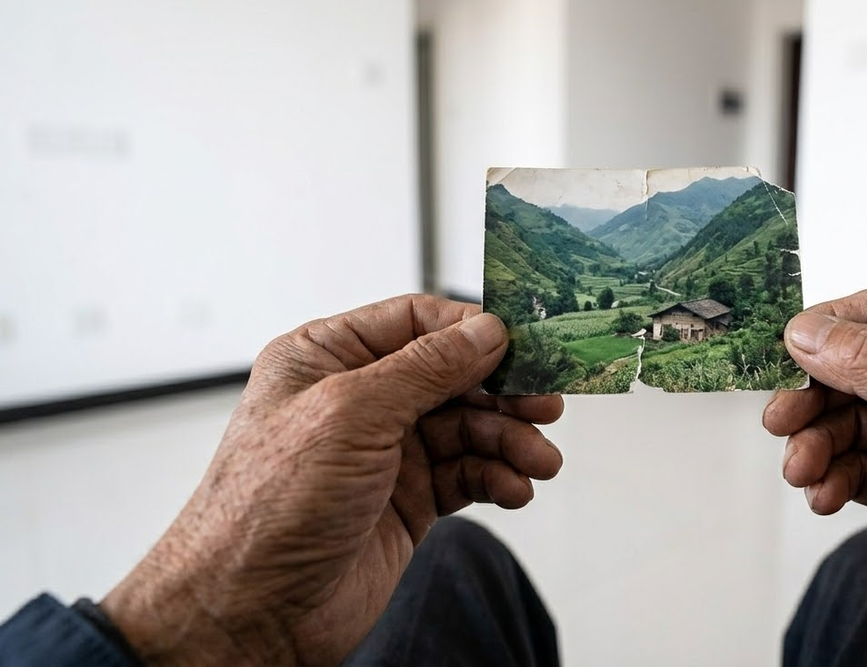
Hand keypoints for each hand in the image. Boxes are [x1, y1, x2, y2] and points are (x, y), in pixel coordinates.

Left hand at [101, 296, 563, 664]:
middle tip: (545, 406)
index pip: (416, 323)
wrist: (252, 612)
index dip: (473, 330)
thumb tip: (485, 333)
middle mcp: (358, 400)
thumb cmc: (268, 509)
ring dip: (510, 441)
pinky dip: (497, 479)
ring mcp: (385, 452)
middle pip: (453, 376)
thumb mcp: (351, 414)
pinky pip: (468, 475)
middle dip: (504, 392)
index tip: (524, 343)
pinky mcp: (407, 500)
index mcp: (327, 359)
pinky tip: (514, 490)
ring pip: (468, 428)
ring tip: (539, 461)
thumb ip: (426, 368)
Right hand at [764, 287, 866, 665]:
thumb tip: (812, 331)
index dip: (831, 328)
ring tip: (804, 470)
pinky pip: (857, 470)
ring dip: (818, 444)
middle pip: (858, 370)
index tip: (784, 351)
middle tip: (782, 421)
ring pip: (851, 424)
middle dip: (815, 396)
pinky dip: (833, 479)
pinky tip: (826, 495)